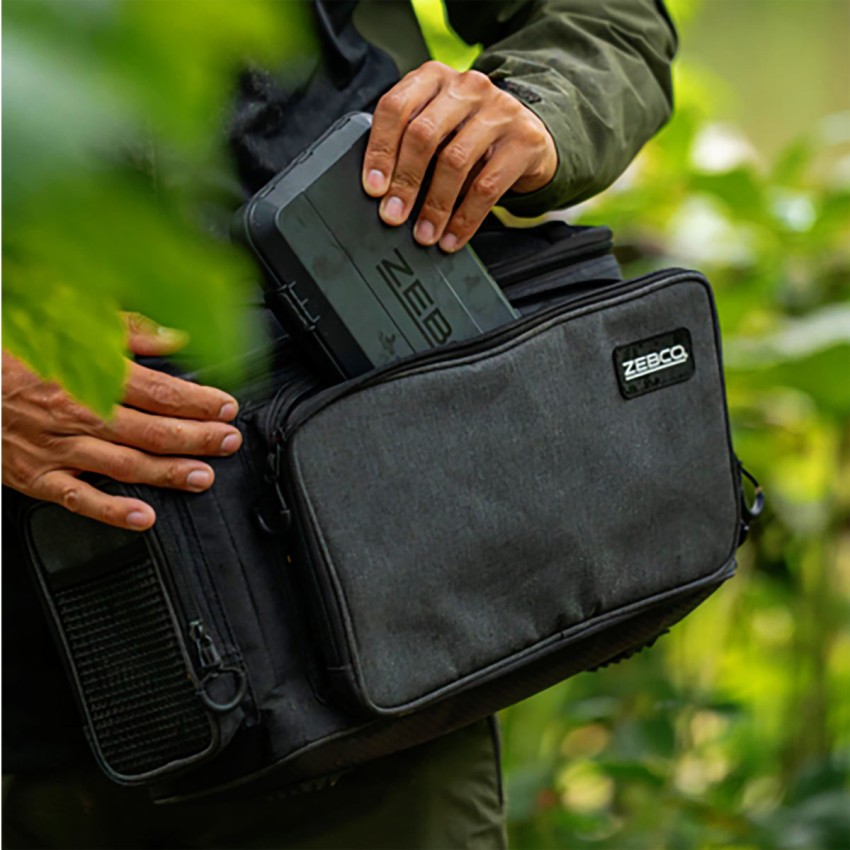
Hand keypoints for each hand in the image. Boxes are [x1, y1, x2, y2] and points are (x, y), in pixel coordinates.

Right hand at [2, 314, 242, 530]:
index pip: (161, 392)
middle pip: (153, 431)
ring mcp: (58, 448)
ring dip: (170, 473)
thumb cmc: (11, 349)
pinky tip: (143, 517)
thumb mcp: (69, 322)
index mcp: (90, 375)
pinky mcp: (37, 475)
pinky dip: (113, 511)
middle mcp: (79, 414)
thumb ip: (128, 333)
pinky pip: (79, 498)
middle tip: (228, 441)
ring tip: (203, 476)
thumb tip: (173, 338)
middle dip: (199, 438)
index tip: (226, 407)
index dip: (200, 402)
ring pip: (127, 465)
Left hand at [362, 61, 557, 252]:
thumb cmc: (470, 133)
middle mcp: (466, 87)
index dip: (380, 150)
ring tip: (424, 234)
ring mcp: (499, 110)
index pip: (396, 107)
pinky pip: (487, 186)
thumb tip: (382, 194)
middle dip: (404, 182)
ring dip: (434, 206)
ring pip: (455, 161)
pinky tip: (452, 237)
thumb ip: (409, 143)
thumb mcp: (438, 126)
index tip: (373, 188)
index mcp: (433, 78)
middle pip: (423, 134)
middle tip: (393, 215)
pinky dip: (465, 219)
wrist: (527, 135)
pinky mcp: (524, 140)